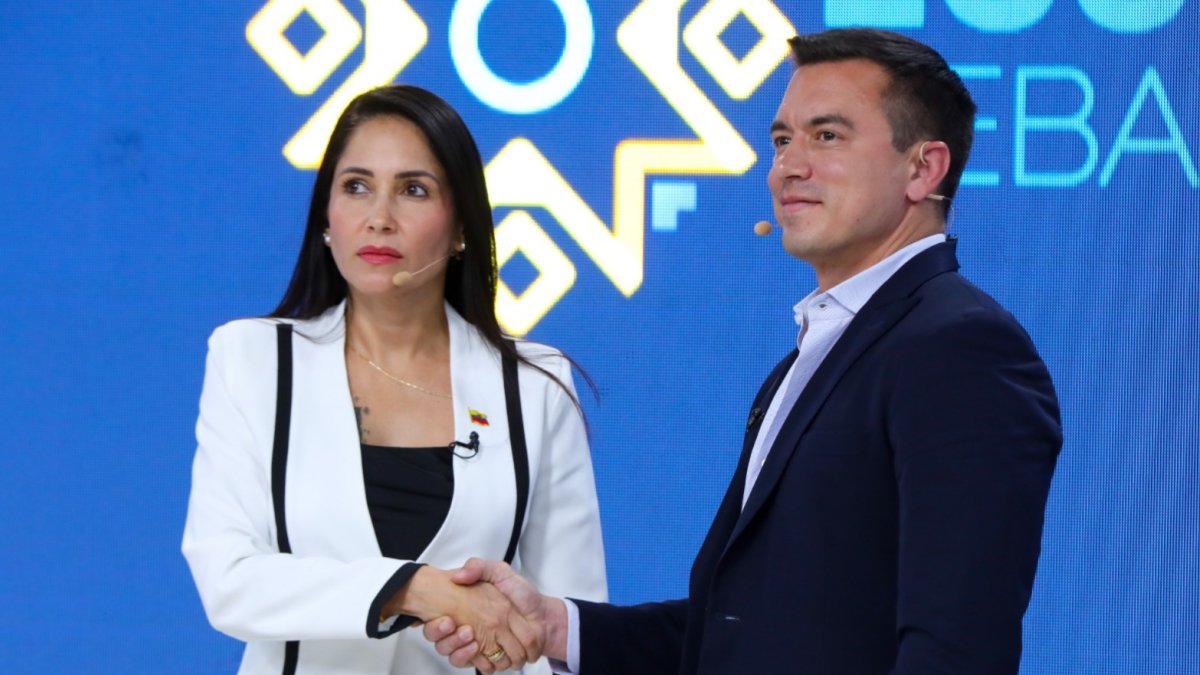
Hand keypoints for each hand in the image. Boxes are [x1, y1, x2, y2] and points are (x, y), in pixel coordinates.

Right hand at [423, 559, 568, 672]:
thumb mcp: (500, 571)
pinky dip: (480, 663)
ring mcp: (479, 646)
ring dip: (462, 652)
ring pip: (457, 657)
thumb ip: (478, 567)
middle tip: (464, 631)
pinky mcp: (491, 659)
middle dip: (449, 641)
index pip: (436, 623)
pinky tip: (485, 652)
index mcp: (467, 610)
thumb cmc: (522, 594)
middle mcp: (469, 629)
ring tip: (474, 642)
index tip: (447, 622)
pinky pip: (478, 667)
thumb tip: (458, 576)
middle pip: (442, 644)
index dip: (435, 627)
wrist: (543, 615)